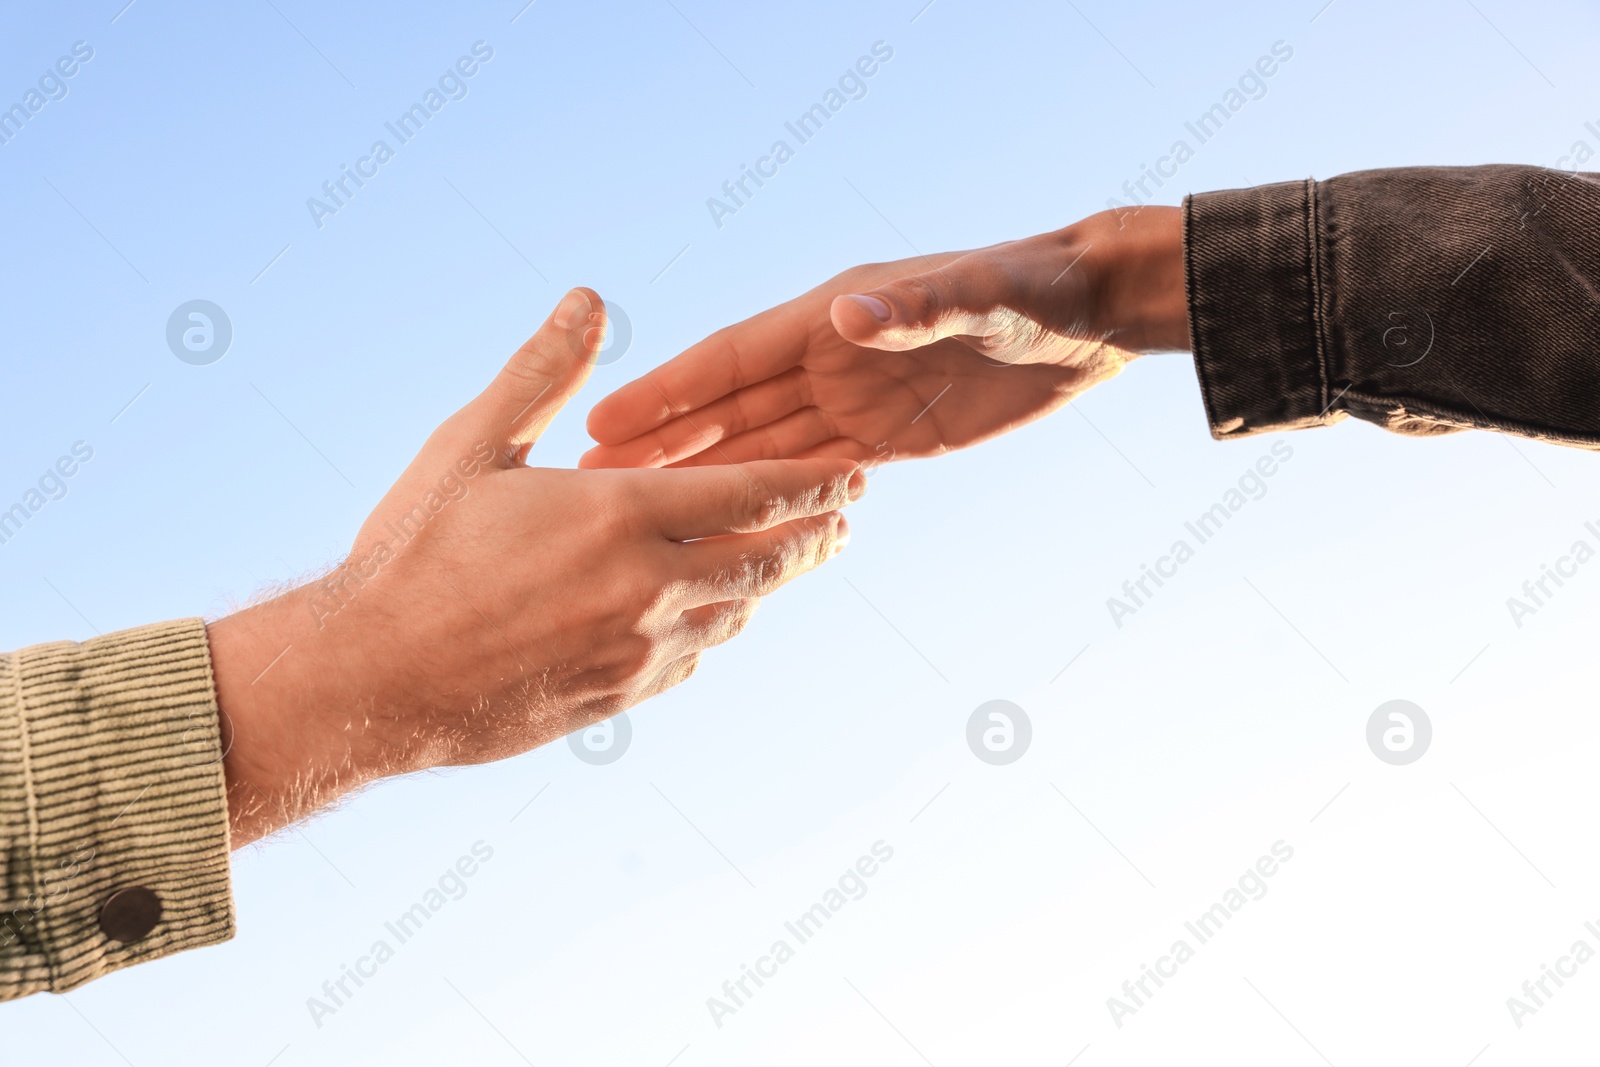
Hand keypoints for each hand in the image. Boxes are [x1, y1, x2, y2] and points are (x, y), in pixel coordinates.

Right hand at [209, 289, 863, 845]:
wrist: (365, 682)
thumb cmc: (409, 552)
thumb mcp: (472, 445)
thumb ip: (545, 372)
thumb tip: (589, 300)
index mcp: (619, 516)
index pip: (750, 492)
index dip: (810, 483)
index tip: (852, 476)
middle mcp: (647, 588)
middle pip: (764, 559)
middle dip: (813, 536)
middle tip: (847, 521)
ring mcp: (637, 652)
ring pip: (735, 613)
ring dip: (770, 584)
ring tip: (790, 562)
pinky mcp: (618, 699)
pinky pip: (694, 659)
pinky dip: (717, 628)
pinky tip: (716, 616)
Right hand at [580, 206, 1187, 469]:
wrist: (1086, 318)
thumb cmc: (1030, 290)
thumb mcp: (976, 297)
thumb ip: (914, 309)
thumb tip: (849, 314)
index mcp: (828, 318)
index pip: (728, 360)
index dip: (665, 393)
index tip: (602, 425)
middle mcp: (827, 360)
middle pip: (726, 411)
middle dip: (660, 446)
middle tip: (591, 484)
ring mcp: (852, 403)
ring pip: (759, 449)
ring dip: (701, 479)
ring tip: (637, 513)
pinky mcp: (886, 441)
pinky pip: (813, 475)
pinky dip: (769, 499)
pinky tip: (729, 530)